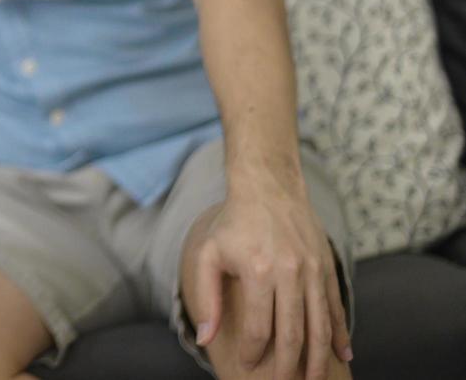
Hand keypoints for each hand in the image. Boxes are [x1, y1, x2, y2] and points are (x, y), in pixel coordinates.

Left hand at [187, 181, 351, 379]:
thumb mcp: (209, 254)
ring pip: (320, 325)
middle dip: (288, 366)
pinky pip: (336, 307)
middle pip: (294, 333)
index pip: (260, 328)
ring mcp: (313, 271)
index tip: (248, 366)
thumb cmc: (233, 223)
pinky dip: (340, 333)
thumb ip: (207, 298)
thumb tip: (205, 339)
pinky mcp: (328, 267)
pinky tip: (343, 355)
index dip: (254, 353)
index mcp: (259, 272)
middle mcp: (290, 273)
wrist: (268, 187)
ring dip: (319, 358)